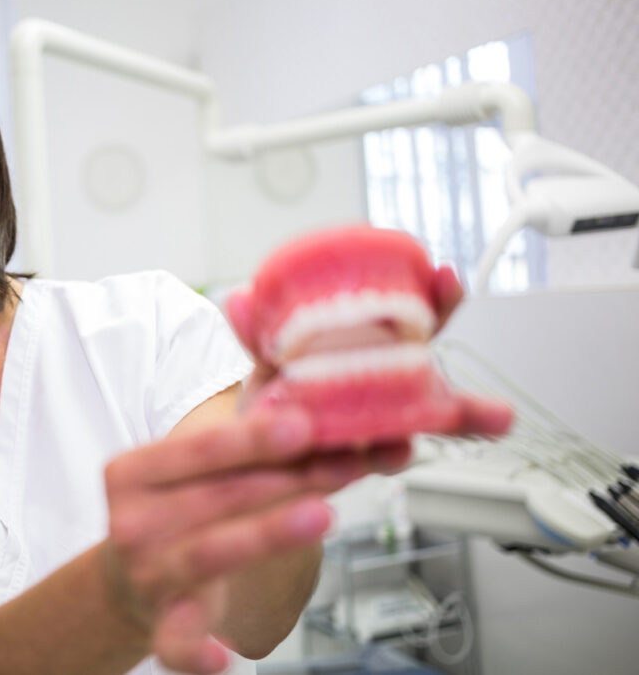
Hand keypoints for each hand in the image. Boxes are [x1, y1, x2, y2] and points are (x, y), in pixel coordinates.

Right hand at [102, 408, 400, 671]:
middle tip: (342, 463)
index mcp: (131, 473)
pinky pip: (176, 644)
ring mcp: (147, 575)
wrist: (130, 574)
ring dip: (268, 533)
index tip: (302, 424)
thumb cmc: (175, 509)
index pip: (198, 449)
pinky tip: (223, 658)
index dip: (253, 438)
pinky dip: (196, 654)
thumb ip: (243, 447)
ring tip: (321, 514)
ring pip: (211, 554)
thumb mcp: (188, 471)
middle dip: (286, 478)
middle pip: (217, 497)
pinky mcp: (162, 624)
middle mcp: (132, 522)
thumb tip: (320, 421)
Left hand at [226, 263, 513, 437]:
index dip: (436, 298)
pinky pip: (374, 459)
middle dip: (470, 392)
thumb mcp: (264, 358)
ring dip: (455, 424)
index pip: (414, 320)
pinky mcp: (352, 460)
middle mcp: (382, 390)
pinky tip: (394, 449)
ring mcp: (372, 427)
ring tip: (481, 425)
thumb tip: (238, 298)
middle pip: (434, 382)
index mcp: (371, 351)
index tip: (446, 276)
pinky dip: (385, 455)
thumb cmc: (272, 396)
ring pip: (422, 426)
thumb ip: (256, 332)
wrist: (247, 448)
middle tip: (498, 398)